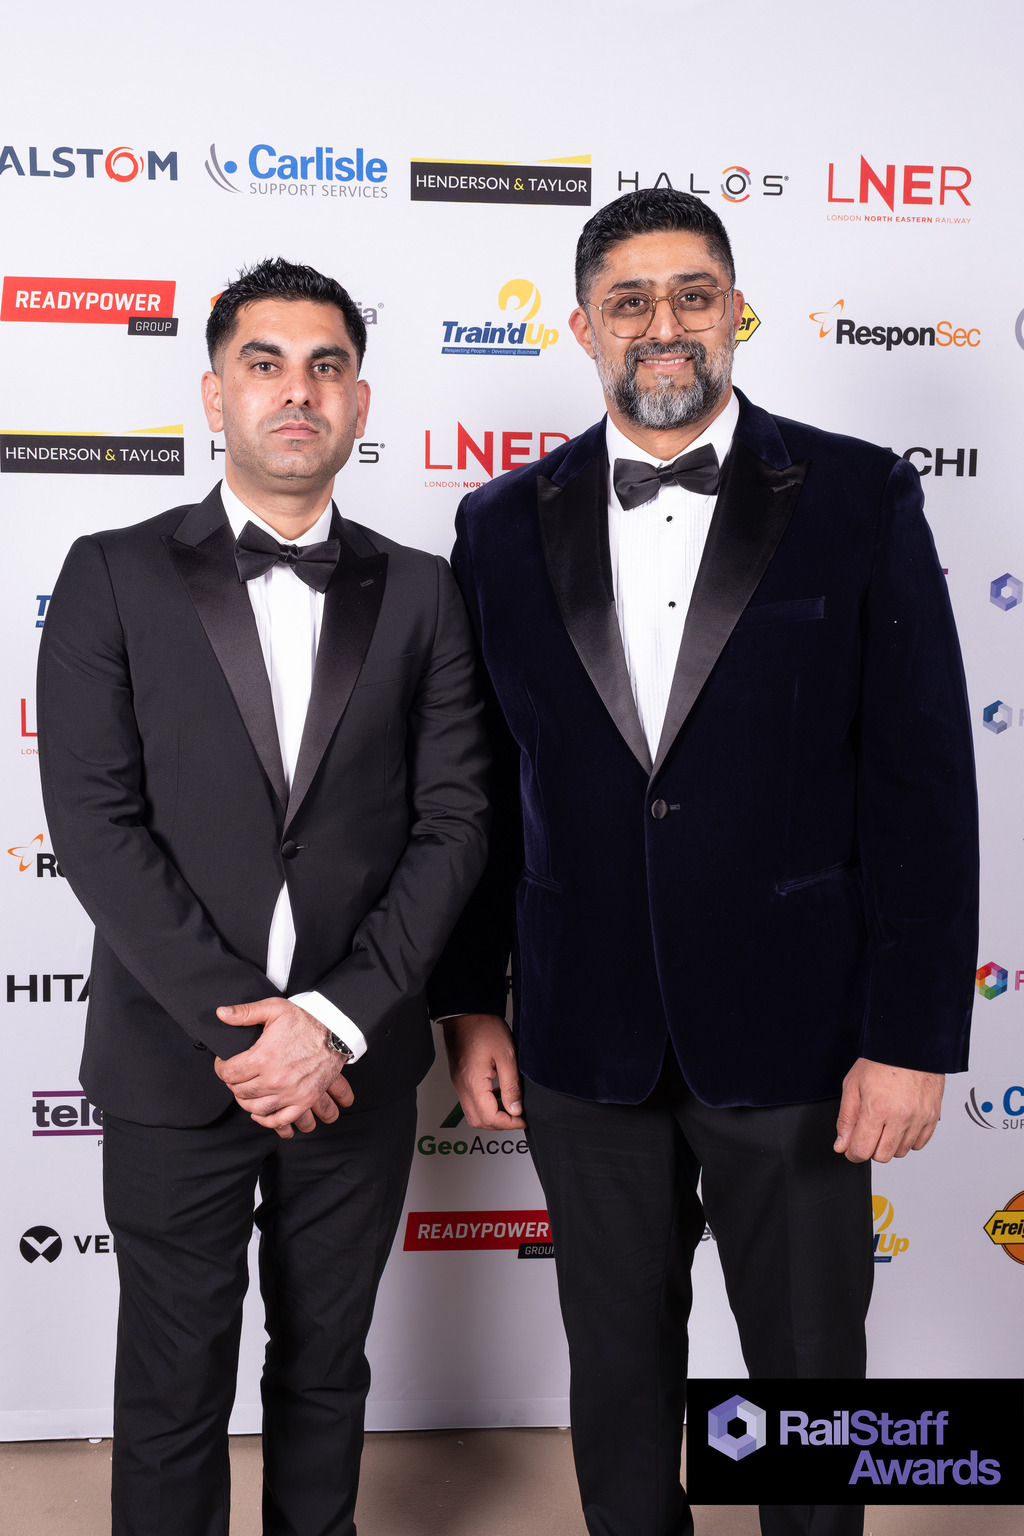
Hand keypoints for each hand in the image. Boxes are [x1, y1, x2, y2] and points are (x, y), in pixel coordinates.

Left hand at [214, 997, 354, 1138]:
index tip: (224, 1065)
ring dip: (246, 1101)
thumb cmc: (306, 1020)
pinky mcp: (304, 1100)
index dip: (221, 1068)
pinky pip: (279, 1120)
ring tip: (247, 1090)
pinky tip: (260, 1112)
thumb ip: (245, 1012)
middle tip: (236, 1075)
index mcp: (264, 1057)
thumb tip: (221, 1013)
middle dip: (233, 1083)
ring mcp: (290, 1093)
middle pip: (240, 1091)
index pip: (228, 1073)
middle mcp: (275, 1079)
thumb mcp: (274, 1008)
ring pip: (255, 1108)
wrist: (336, 1031)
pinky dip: (266, 1120)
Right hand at [442, 1013, 523, 1129]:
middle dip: (499, 1124)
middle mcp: (461, 1085)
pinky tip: (498, 1092)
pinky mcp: (459, 1077)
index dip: (508, 1123)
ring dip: (491, 1115)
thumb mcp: (506, 1056)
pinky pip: (469, 1100)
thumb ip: (511, 1086)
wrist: (467, 1011)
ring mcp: (458, 1082)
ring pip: (472, 1112)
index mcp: (473, 1082)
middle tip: (517, 1117)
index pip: (489, 1117)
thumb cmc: (484, 1027)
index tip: (522, 1120)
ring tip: (510, 1105)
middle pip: (478, 1121)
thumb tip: (515, 1109)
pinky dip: (485, 1104)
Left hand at [833, 1057, 943, 1162]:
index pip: (862, 1151)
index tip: (851, 1147)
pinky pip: (919, 1144)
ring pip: (901, 1152)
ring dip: (889, 1143)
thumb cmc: (881, 1061)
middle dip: (871, 1149)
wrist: (910, 1045)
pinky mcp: (932, 1117)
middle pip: (882, 1156)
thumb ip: (846, 1119)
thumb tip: (842, 1145)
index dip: (852, 1152)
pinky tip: (900, 1123)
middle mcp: (900, 1116)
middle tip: (868, 1131)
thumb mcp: (852, 1085)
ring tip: (885, 1122)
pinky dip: (908, 1139)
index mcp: (877, 1108)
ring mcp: (919, 1118)